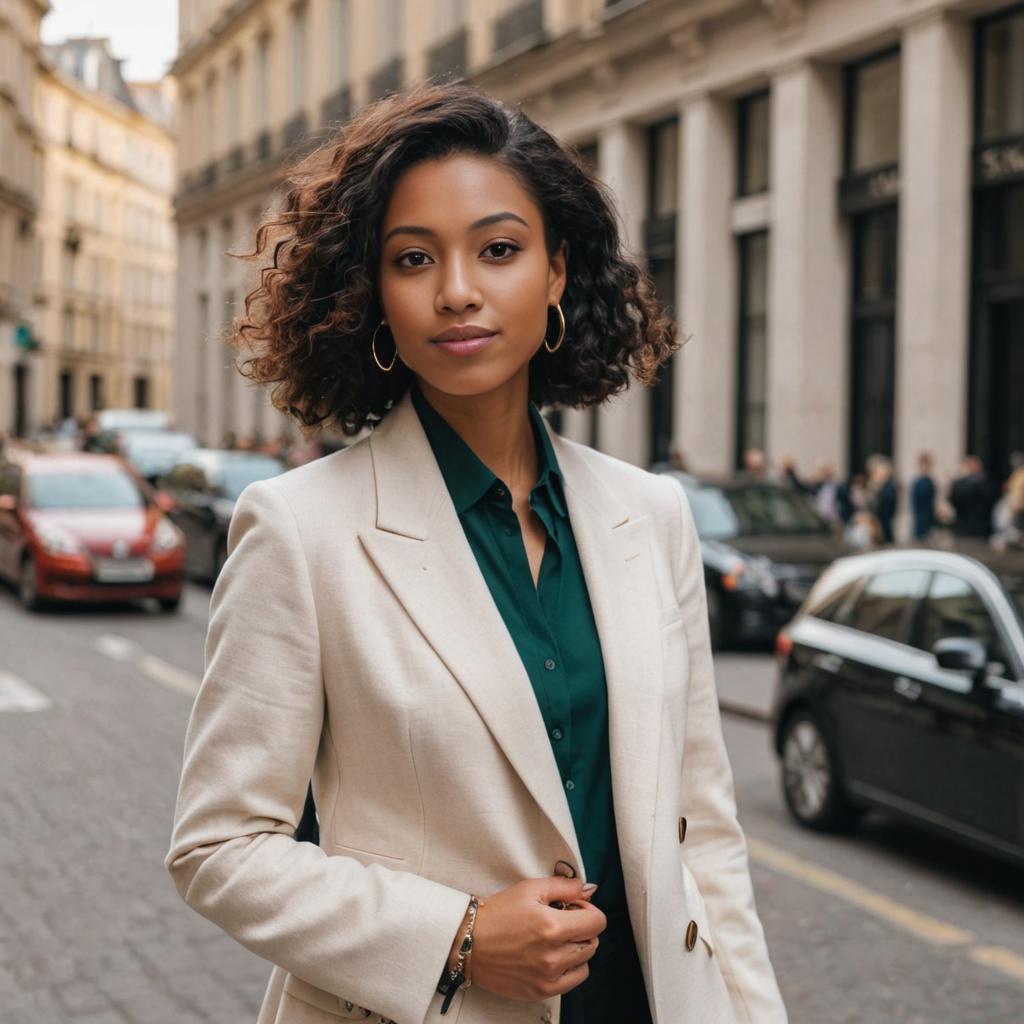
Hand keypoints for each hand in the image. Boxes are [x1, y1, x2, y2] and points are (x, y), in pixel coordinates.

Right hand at [449, 877, 605, 1001]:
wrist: (469, 942)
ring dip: (577, 947)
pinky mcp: (541, 991)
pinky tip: (553, 955)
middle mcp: (553, 956)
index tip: (574, 907)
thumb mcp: (531, 889)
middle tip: (561, 920)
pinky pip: (574, 980)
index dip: (588, 910)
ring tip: (555, 939)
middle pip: (593, 941)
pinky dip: (570, 967)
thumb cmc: (498, 913)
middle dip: (582, 927)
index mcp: (552, 927)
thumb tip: (588, 890)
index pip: (598, 922)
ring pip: (585, 961)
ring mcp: (547, 977)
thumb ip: (565, 887)